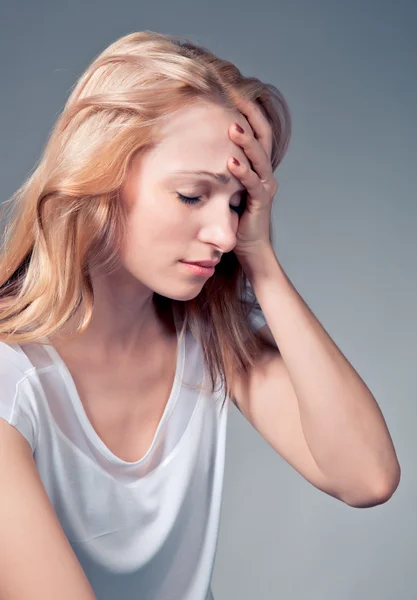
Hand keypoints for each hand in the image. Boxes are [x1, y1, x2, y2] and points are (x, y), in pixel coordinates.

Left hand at [227, 97, 278, 260]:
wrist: (249, 249)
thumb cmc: (232, 217)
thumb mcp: (224, 186)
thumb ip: (216, 167)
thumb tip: (190, 146)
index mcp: (257, 165)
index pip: (255, 130)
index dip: (246, 109)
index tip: (229, 89)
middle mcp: (265, 172)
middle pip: (262, 136)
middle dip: (249, 115)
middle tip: (234, 95)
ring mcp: (265, 187)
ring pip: (260, 158)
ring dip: (246, 141)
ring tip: (232, 127)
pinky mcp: (261, 204)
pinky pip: (254, 184)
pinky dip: (242, 172)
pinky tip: (230, 161)